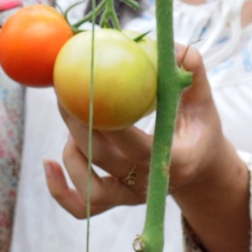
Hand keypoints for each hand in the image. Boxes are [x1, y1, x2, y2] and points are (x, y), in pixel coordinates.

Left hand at [43, 46, 247, 219]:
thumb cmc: (199, 126)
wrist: (200, 167)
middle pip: (104, 158)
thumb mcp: (202, 100)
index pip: (136, 145)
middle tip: (63, 90)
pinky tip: (48, 163)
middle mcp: (150, 183)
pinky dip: (59, 190)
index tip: (90, 90)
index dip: (109, 123)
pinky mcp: (116, 202)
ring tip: (69, 117)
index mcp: (175, 161)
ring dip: (71, 152)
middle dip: (78, 124)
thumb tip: (168, 45)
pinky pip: (80, 206)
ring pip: (89, 188)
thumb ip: (190, 71)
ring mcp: (131, 196)